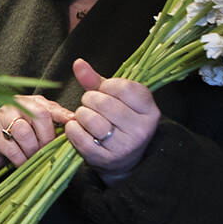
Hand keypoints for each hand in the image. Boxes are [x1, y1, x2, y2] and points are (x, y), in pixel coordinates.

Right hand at [0, 94, 74, 175]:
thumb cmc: (15, 137)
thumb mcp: (34, 126)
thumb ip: (52, 122)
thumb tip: (75, 122)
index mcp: (28, 102)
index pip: (50, 107)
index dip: (63, 116)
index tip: (74, 126)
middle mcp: (14, 106)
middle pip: (39, 116)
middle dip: (47, 137)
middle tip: (48, 150)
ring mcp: (1, 119)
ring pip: (25, 132)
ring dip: (33, 150)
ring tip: (33, 157)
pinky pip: (12, 149)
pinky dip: (21, 159)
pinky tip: (22, 163)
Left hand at [63, 58, 159, 184]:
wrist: (122, 160)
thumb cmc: (118, 123)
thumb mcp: (115, 99)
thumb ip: (96, 80)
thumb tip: (78, 63)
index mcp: (150, 111)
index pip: (123, 87)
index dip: (106, 86)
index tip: (104, 92)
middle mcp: (141, 130)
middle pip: (104, 102)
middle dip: (89, 100)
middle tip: (90, 105)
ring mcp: (124, 146)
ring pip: (91, 119)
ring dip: (80, 115)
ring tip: (85, 117)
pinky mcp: (105, 159)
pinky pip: (80, 137)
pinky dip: (72, 129)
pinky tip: (78, 129)